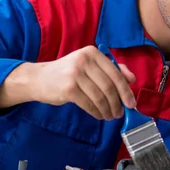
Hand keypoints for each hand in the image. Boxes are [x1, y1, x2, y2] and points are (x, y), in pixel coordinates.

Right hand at [0, 45, 135, 120]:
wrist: (38, 78)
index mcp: (92, 53)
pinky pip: (89, 104)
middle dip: (117, 103)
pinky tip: (99, 115)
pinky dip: (97, 112)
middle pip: (109, 86)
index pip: (115, 73)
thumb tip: (132, 78)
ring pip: (100, 97)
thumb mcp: (88, 66)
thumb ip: (111, 69)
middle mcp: (84, 60)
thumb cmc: (67, 73)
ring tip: (110, 116)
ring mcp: (75, 74)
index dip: (126, 90)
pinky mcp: (68, 89)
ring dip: (108, 110)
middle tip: (120, 113)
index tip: (131, 103)